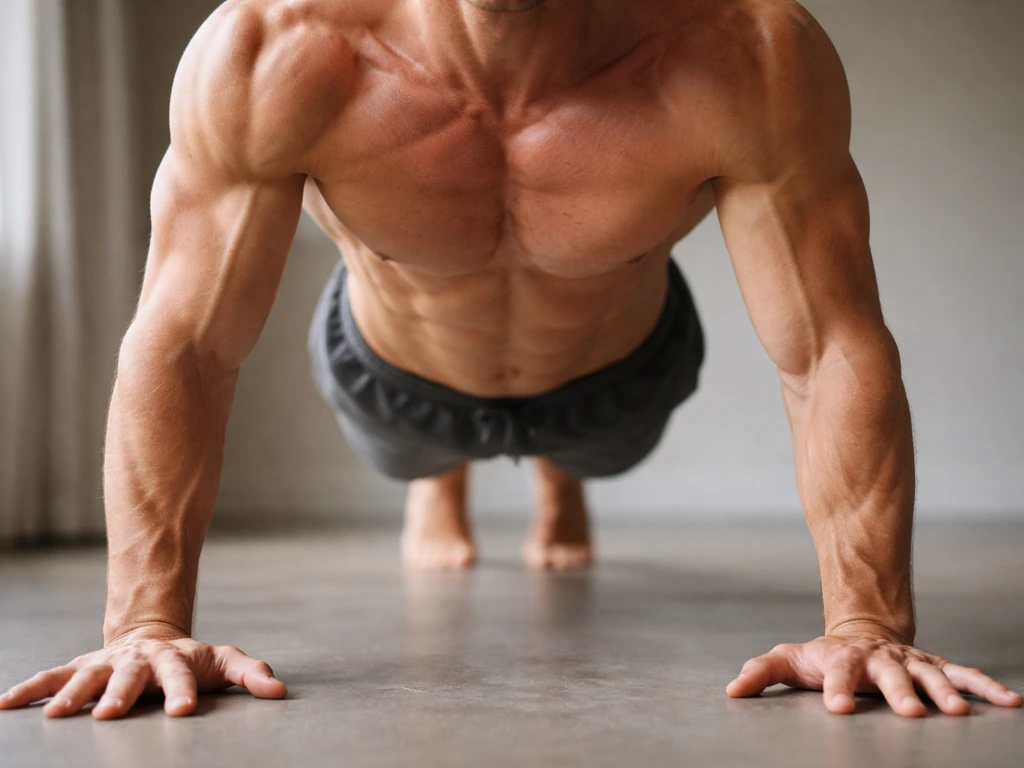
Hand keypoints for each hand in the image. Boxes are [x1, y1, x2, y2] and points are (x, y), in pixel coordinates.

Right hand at [0, 625, 286, 719]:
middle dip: (120, 695)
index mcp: (175, 660)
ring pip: (88, 675)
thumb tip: (280, 692)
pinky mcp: (83, 665)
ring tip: (58, 716)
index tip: (182, 712)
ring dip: (72, 694)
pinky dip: (31, 688)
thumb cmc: (193, 659)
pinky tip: (7, 703)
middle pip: (130, 677)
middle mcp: (139, 660)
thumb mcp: (224, 661)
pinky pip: (53, 675)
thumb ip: (251, 675)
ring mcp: (109, 661)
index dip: (182, 693)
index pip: (181, 677)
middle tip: (109, 716)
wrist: (153, 634)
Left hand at [727, 628, 1023, 716]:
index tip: (837, 707)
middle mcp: (880, 659)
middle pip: (890, 676)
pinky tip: (1009, 702)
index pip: (837, 673)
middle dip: (901, 693)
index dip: (836, 688)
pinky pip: (963, 674)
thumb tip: (732, 691)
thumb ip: (762, 672)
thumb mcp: (790, 659)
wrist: (861, 632)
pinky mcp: (934, 666)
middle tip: (912, 714)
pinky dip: (986, 687)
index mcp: (842, 659)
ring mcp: (909, 662)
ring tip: (960, 713)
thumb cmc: (822, 655)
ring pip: (931, 674)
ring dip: (946, 692)